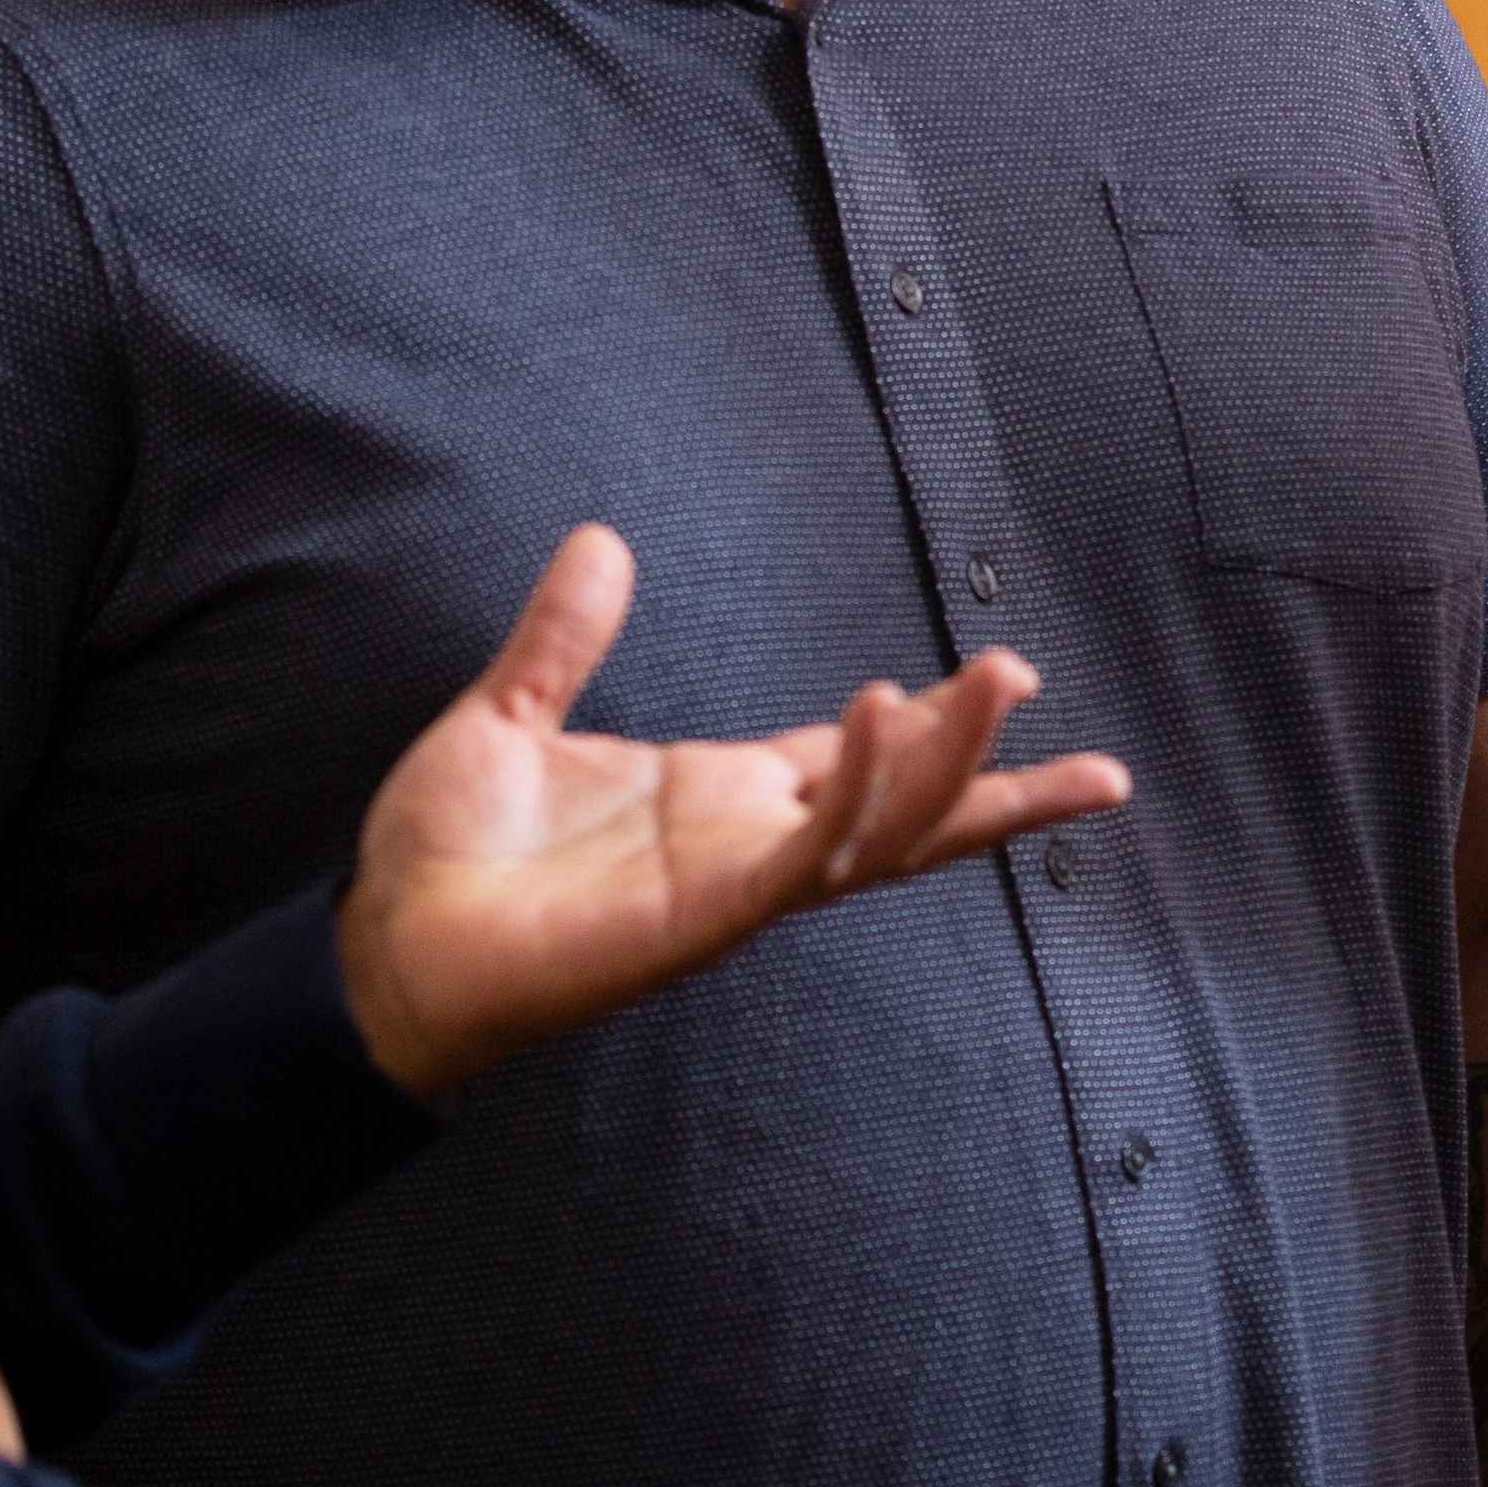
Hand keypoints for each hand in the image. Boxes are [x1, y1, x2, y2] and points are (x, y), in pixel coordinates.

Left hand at [338, 523, 1130, 1097]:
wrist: (380, 948)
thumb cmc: (442, 856)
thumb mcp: (507, 716)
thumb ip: (562, 636)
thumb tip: (600, 538)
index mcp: (719, 798)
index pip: (858, 759)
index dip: (934, 723)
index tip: (1014, 678)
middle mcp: (747, 844)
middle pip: (909, 815)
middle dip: (998, 785)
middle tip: (1107, 769)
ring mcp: (734, 887)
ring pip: (881, 832)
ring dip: (951, 764)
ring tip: (1008, 683)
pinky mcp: (702, 919)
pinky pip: (803, 857)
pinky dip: (851, 790)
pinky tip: (878, 714)